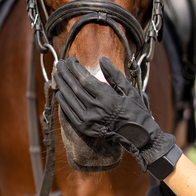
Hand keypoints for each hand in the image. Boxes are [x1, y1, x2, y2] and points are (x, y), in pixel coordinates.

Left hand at [54, 56, 178, 174]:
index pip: (85, 79)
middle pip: (75, 88)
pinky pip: (70, 113)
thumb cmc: (136, 111)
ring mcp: (89, 121)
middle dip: (65, 74)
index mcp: (108, 98)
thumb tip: (102, 59)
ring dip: (61, 86)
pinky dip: (63, 102)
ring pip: (70, 100)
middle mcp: (96, 109)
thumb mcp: (129, 90)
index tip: (70, 59)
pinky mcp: (86, 129)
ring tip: (56, 75)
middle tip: (59, 64)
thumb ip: (114, 74)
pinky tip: (59, 92)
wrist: (138, 136)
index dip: (75, 68)